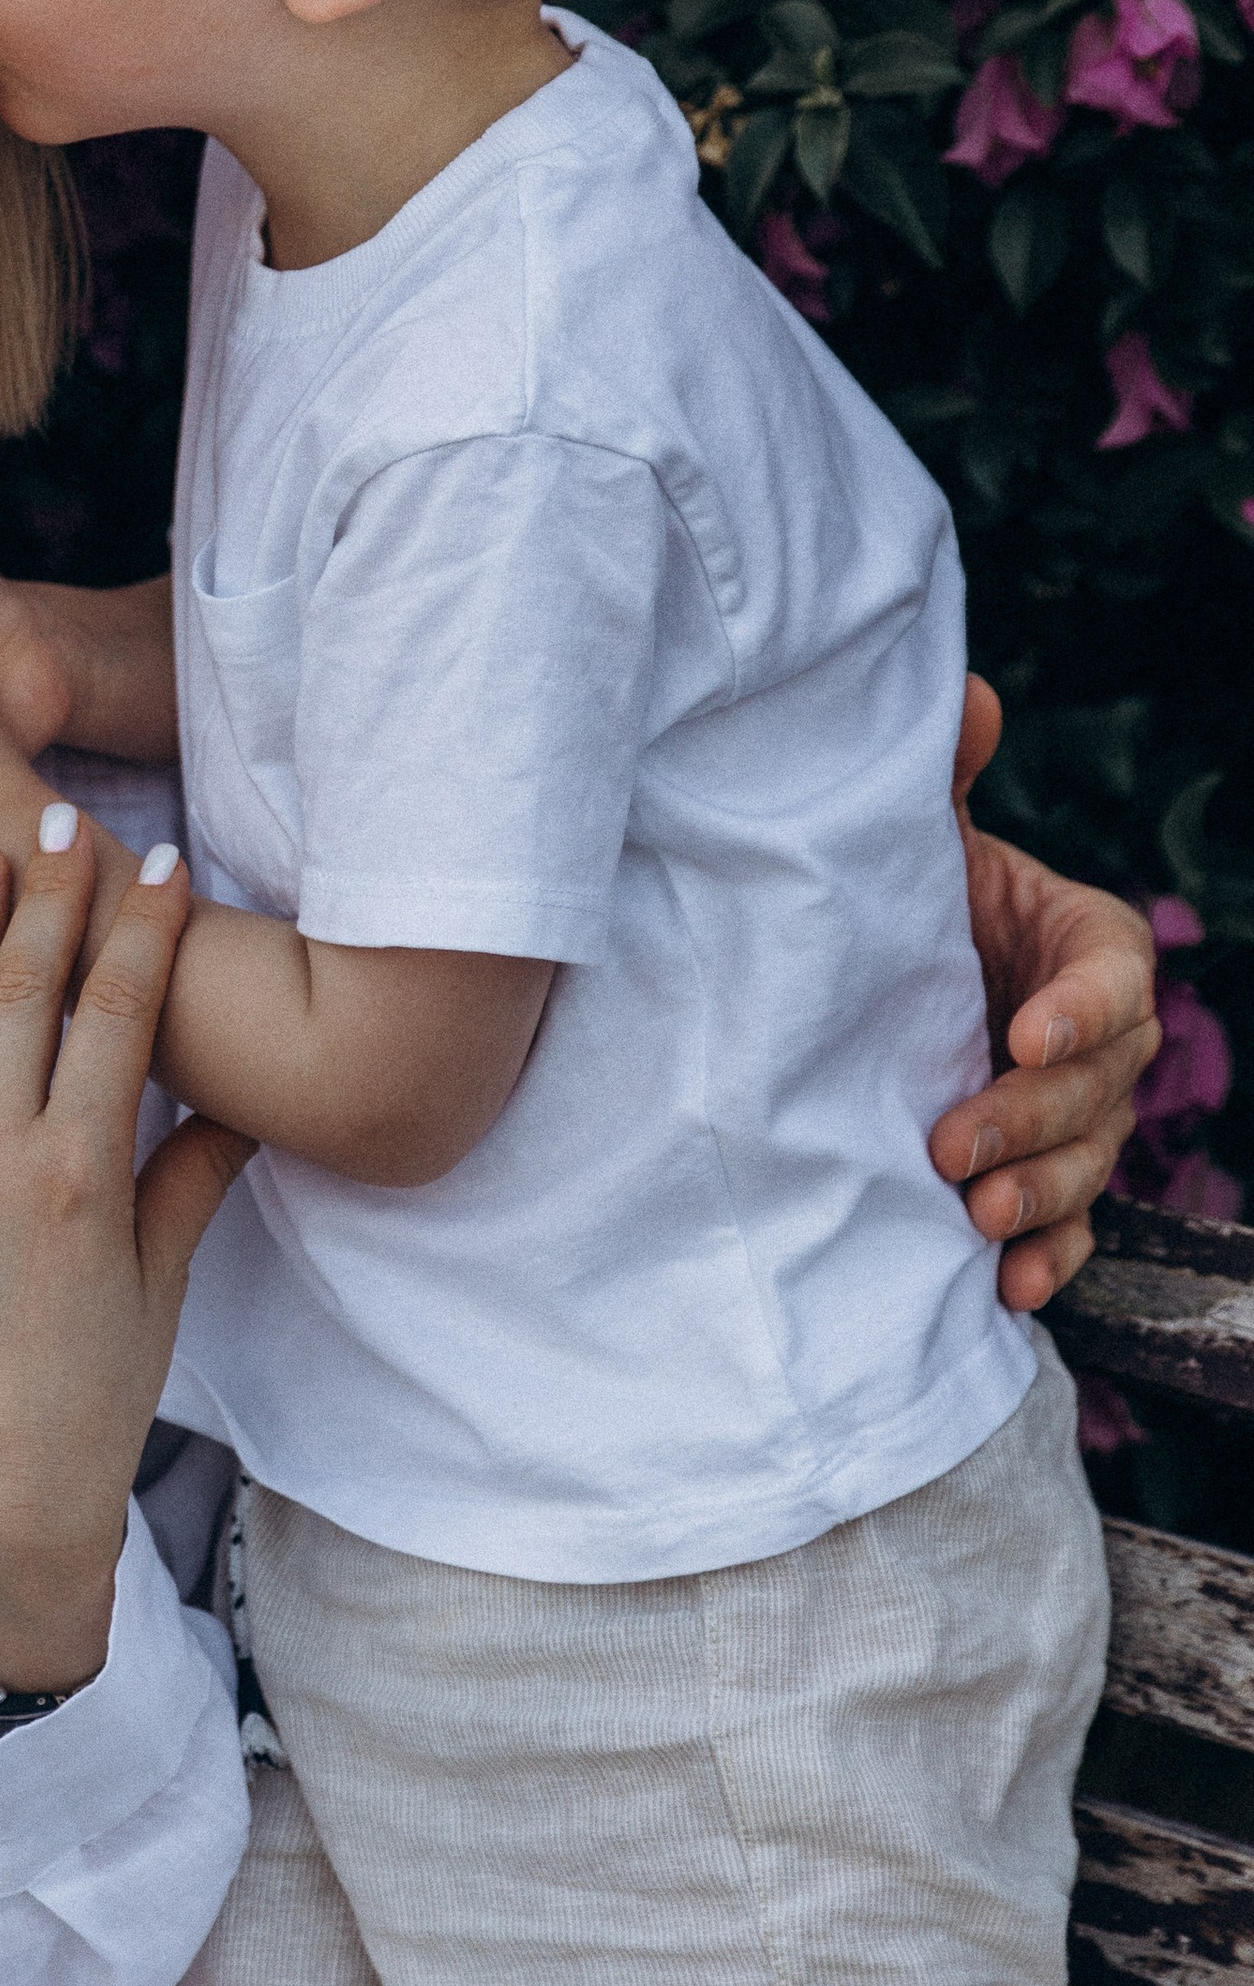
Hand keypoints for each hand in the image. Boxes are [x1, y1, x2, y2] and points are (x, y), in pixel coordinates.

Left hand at [0, 820, 252, 1692]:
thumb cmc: (93, 1400)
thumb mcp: (160, 1283)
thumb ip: (189, 1176)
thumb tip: (233, 1100)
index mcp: (75, 1177)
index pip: (113, 1016)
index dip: (140, 931)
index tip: (161, 864)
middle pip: (21, 992)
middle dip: (47, 896)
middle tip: (61, 817)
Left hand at [933, 675, 1158, 1311]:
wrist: (874, 978)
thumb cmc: (908, 899)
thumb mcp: (919, 839)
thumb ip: (942, 777)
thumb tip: (967, 696)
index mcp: (1082, 940)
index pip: (1112, 970)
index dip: (1082, 1004)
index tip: (1026, 1030)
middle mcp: (1095, 1033)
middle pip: (1098, 1082)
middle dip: (1031, 1116)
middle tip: (952, 1141)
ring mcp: (1077, 1113)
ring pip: (1088, 1159)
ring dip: (1038, 1194)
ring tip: (974, 1216)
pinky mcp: (1045, 1177)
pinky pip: (1070, 1230)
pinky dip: (1048, 1260)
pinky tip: (1010, 1289)